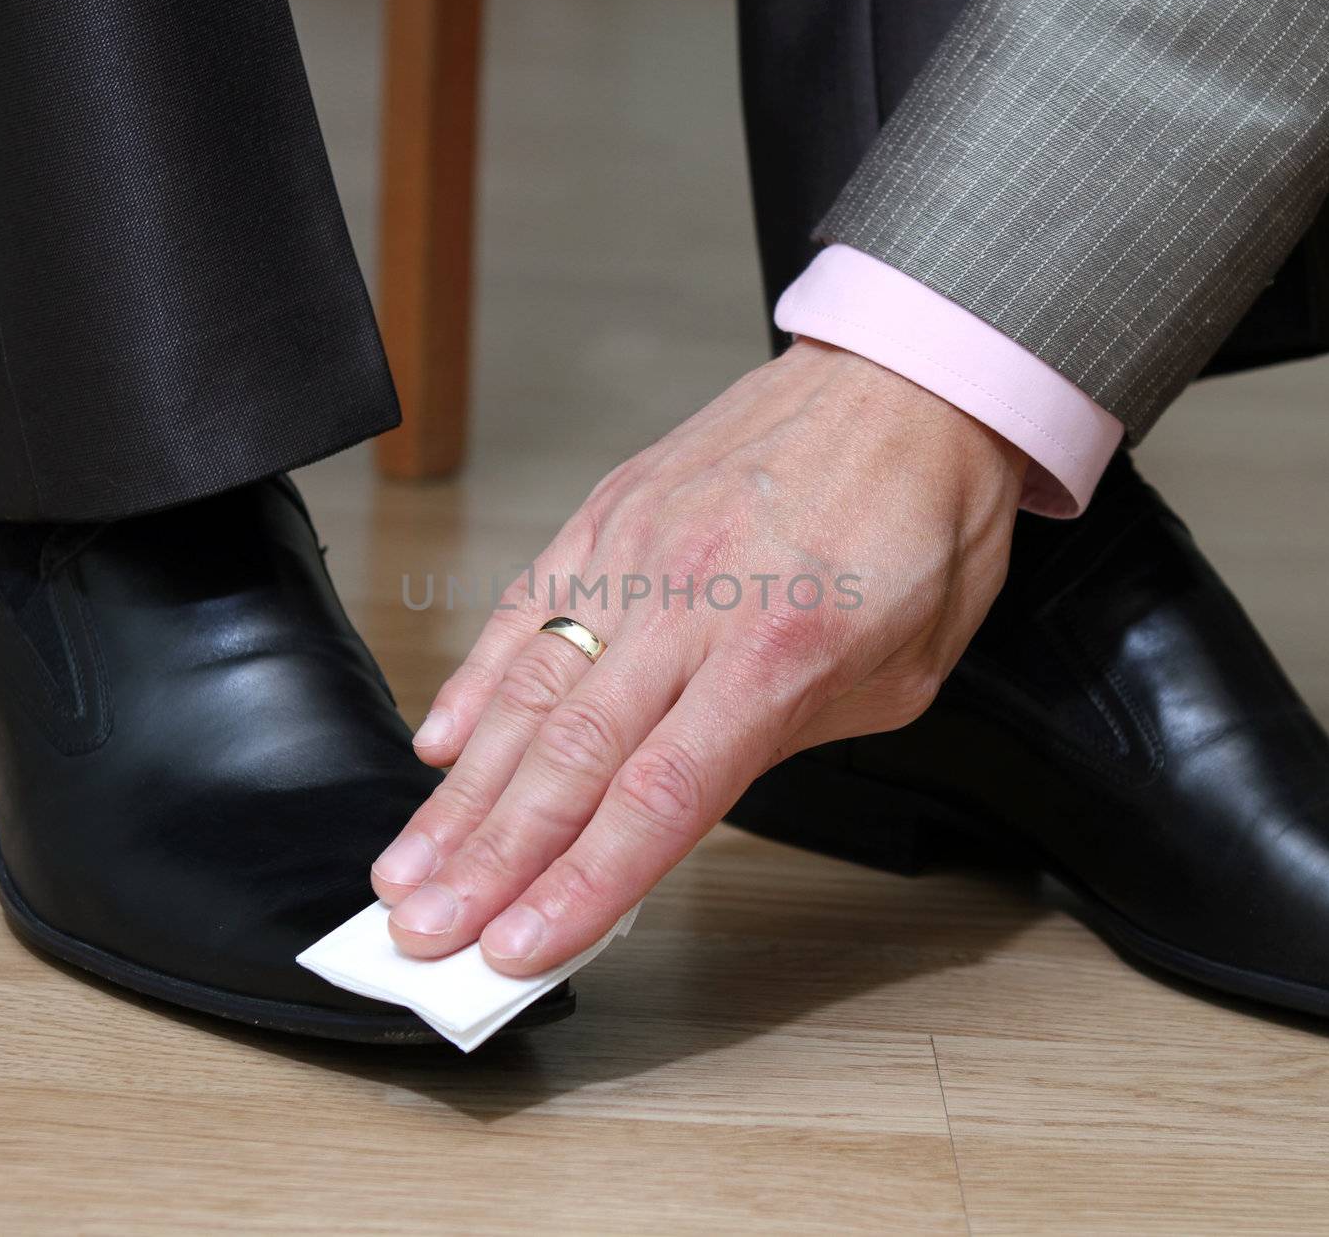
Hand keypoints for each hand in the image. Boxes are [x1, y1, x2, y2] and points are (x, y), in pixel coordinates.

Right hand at [371, 337, 1026, 972]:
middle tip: (424, 930)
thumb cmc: (920, 526)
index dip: (578, 885)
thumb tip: (681, 800)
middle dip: (488, 861)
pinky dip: (475, 679)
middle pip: (568, 758)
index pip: (656, 799)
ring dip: (460, 792)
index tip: (517, 948)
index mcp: (777, 653)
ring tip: (407, 864)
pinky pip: (524, 606)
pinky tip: (439, 742)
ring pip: (527, 691)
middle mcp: (689, 602)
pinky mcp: (607, 512)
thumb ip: (784, 741)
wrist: (909, 381)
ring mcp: (635, 552)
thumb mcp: (901, 671)